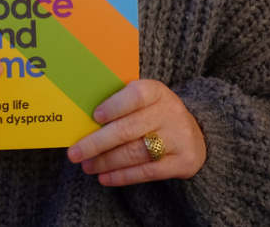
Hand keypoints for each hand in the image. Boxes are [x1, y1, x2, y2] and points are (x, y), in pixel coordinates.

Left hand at [67, 79, 205, 185]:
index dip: (114, 106)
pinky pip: (147, 172)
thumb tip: (84, 119)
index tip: (94, 117)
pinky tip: (104, 178)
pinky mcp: (183, 162)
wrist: (195, 135)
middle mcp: (170, 112)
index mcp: (157, 92)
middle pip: (128, 129)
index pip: (136, 95)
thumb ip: (121, 104)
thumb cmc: (155, 115)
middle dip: (97, 143)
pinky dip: (123, 176)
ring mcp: (178, 138)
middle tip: (75, 153)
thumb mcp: (145, 101)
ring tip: (87, 166)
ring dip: (106, 161)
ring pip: (135, 152)